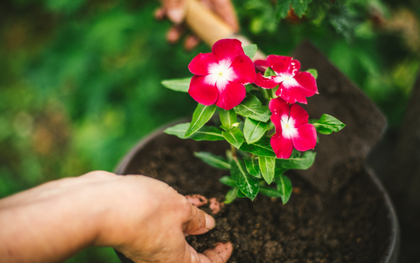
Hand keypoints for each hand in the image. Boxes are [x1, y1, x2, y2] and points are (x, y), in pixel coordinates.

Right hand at [0, 171, 231, 262]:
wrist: (99, 204)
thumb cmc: (143, 210)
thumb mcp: (180, 209)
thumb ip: (197, 218)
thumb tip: (207, 225)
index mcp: (176, 261)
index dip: (220, 255)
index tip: (228, 242)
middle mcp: (159, 258)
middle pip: (187, 252)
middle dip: (202, 232)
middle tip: (213, 214)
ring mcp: (144, 245)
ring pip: (172, 235)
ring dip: (185, 219)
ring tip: (196, 201)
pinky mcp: (132, 230)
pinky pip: (158, 225)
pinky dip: (169, 213)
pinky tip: (173, 196)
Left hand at [155, 0, 238, 49]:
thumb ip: (174, 1)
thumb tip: (176, 20)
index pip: (223, 8)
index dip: (227, 27)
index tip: (226, 44)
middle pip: (205, 17)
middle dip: (195, 35)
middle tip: (187, 48)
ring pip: (188, 15)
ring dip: (179, 29)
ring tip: (171, 40)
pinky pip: (173, 6)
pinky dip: (166, 13)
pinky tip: (158, 17)